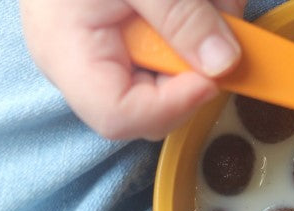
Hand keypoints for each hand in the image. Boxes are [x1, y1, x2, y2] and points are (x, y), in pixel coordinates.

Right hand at [20, 0, 245, 139]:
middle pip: (153, 99)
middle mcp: (82, 61)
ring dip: (204, 23)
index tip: (215, 71)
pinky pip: (169, 37)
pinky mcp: (126, 28)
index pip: (120, 116)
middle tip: (220, 17)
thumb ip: (181, 15)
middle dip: (196, 60)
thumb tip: (223, 64)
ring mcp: (104, 46)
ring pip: (171, 67)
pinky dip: (195, 12)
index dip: (174, 104)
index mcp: (69, 53)